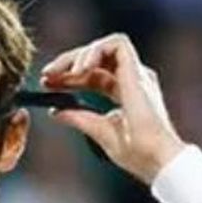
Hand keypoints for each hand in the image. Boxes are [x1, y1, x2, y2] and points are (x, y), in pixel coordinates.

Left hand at [40, 33, 186, 183]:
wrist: (155, 158)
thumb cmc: (135, 152)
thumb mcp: (98, 131)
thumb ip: (78, 118)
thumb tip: (55, 111)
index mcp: (126, 92)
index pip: (93, 75)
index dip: (68, 76)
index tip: (47, 83)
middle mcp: (132, 79)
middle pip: (95, 60)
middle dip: (67, 63)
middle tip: (46, 75)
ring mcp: (136, 74)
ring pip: (104, 47)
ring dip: (79, 56)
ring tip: (62, 74)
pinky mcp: (138, 71)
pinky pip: (116, 44)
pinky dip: (95, 51)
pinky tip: (80, 70)